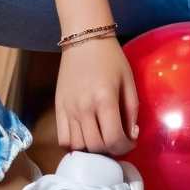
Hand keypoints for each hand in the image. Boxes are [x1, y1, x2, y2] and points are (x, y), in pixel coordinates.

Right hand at [55, 36, 139, 156]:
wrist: (84, 39)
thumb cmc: (110, 59)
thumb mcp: (128, 82)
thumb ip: (132, 112)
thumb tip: (131, 136)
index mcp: (105, 99)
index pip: (114, 139)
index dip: (125, 148)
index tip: (129, 143)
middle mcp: (84, 107)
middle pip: (96, 147)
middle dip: (111, 150)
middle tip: (117, 141)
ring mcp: (68, 109)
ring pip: (78, 147)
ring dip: (92, 149)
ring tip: (101, 138)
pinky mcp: (58, 109)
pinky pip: (62, 140)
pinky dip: (74, 144)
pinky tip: (85, 136)